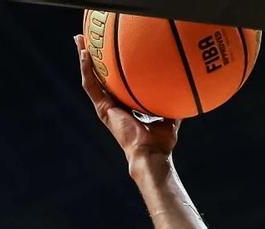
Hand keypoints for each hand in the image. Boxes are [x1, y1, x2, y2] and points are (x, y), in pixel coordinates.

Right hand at [75, 33, 178, 163]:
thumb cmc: (161, 142)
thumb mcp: (170, 116)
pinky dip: (87, 69)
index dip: (112, 66)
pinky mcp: (103, 110)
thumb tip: (185, 86)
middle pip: (100, 76)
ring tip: (79, 40)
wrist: (151, 154)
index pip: (116, 82)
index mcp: (126, 106)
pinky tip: (84, 53)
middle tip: (87, 38)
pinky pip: (91, 86)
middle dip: (93, 57)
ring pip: (90, 78)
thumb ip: (173, 100)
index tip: (111, 50)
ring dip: (84, 58)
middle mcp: (113, 106)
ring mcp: (106, 108)